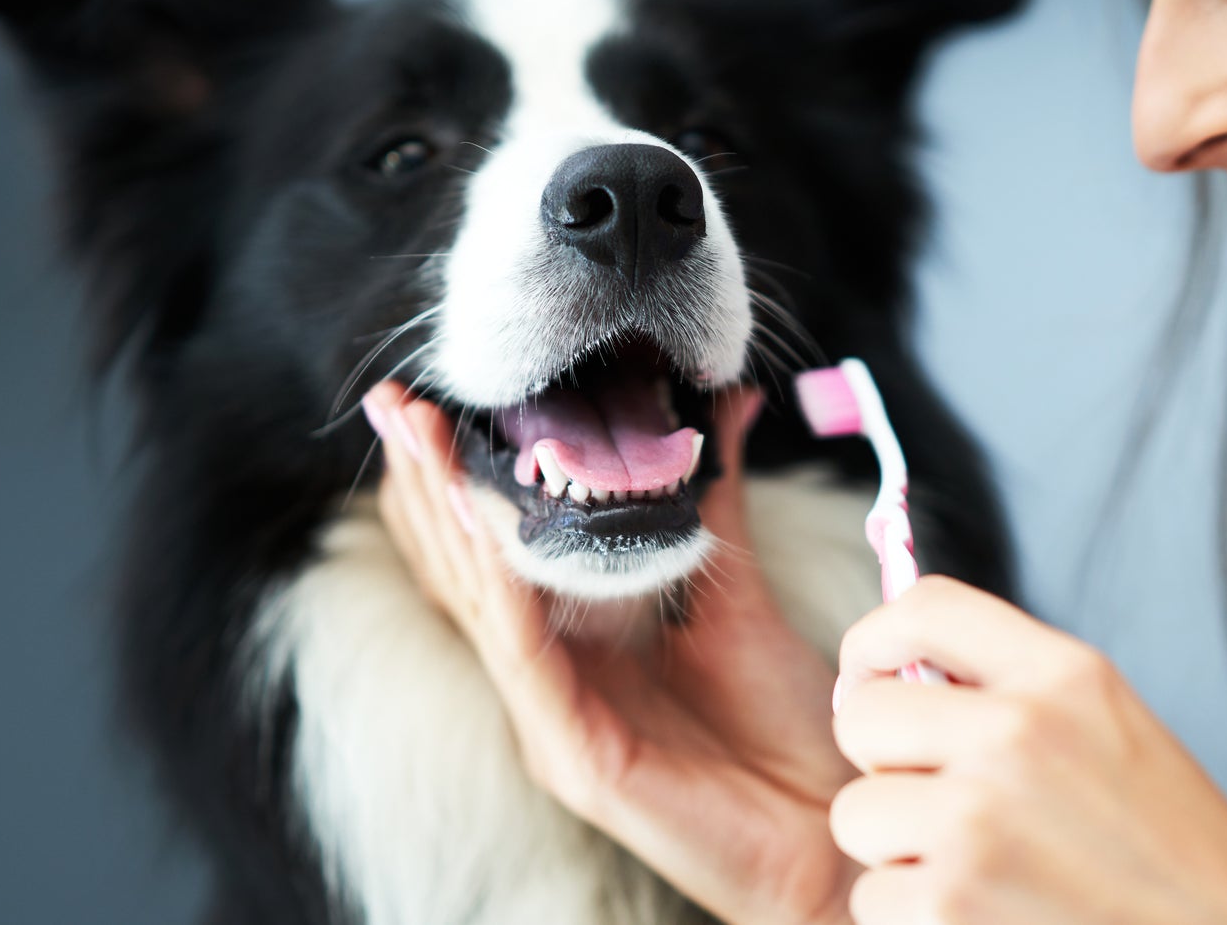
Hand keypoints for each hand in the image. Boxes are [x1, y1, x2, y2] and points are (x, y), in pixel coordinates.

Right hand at [362, 381, 859, 924]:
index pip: (492, 555)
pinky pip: (528, 658)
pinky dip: (505, 590)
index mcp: (580, 644)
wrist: (834, 826)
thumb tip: (727, 404)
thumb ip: (715, 501)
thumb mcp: (741, 592)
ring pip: (480, 608)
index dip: (456, 480)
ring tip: (417, 443)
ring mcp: (554, 723)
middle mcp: (551, 682)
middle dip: (425, 485)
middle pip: (465, 574)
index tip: (431, 401)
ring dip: (445, 521)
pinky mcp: (577, 757)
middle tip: (392, 402)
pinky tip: (489, 531)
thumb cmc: (791, 723)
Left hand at [829, 576, 1226, 924]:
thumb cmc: (1172, 850)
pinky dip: (913, 918)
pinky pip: (872, 897)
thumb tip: (891, 672)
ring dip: (896, 850)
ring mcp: (978, 822)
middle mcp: (1017, 733)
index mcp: (1065, 675)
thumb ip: (1014, 685)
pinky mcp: (950, 905)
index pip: (924, 609)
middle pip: (862, 713)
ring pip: (856, 814)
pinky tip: (984, 917)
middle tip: (932, 797)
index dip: (873, 642)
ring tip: (973, 867)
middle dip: (881, 761)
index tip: (868, 676)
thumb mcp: (1111, 724)